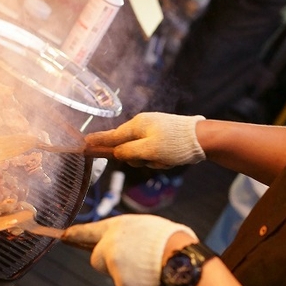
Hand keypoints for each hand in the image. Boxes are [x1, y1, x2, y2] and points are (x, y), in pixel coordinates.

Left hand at [62, 214, 196, 285]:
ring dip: (123, 272)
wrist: (179, 257)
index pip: (89, 231)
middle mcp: (110, 244)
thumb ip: (127, 233)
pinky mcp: (121, 283)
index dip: (75, 234)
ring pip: (112, 273)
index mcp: (117, 226)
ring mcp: (114, 265)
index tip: (63, 235)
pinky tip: (147, 275)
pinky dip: (134, 284)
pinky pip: (124, 285)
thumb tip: (120, 242)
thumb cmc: (168, 239)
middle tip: (131, 259)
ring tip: (146, 264)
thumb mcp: (145, 225)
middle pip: (96, 258)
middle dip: (108, 261)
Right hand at [85, 112, 205, 168]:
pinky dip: (160, 159)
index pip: (110, 136)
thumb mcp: (149, 150)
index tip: (81, 143)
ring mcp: (152, 131)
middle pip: (126, 147)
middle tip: (154, 158)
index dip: (96, 142)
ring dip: (151, 160)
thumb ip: (128, 152)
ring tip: (167, 158)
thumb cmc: (176, 143)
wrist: (203, 138)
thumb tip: (116, 153)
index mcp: (136, 125)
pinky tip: (171, 158)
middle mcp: (142, 125)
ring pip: (140, 153)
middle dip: (138, 158)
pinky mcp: (162, 138)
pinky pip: (153, 153)